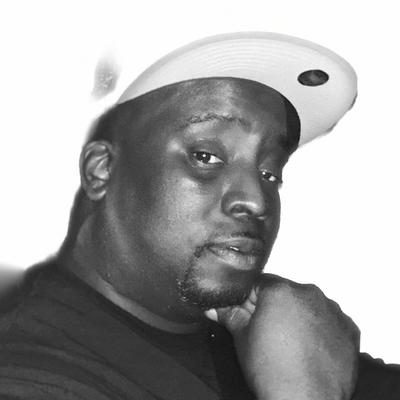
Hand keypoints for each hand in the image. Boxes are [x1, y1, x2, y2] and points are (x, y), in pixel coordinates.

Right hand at [206, 274, 359, 399]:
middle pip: (285, 293)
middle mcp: (309, 293)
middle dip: (275, 307)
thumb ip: (229, 315)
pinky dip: (320, 329)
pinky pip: (329, 320)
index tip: (248, 313)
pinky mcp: (349, 328)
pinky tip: (310, 347)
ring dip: (299, 316)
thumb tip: (215, 307)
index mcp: (281, 290)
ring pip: (308, 304)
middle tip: (268, 332)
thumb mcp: (242, 338)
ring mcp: (332, 310)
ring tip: (291, 343)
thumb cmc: (273, 371)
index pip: (259, 283)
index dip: (250, 299)